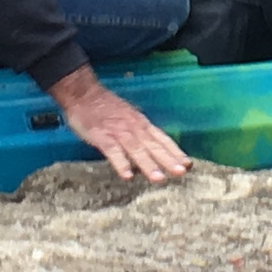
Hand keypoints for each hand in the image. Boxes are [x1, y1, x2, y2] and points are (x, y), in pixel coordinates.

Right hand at [48, 66, 190, 180]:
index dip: (175, 152)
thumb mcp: (128, 118)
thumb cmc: (105, 108)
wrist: (83, 93)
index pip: (162, 139)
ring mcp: (118, 132)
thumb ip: (139, 134)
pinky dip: (121, 163)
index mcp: (141, 124)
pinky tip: (128, 176)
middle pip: (154, 145)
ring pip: (136, 149)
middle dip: (168, 159)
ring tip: (159, 178)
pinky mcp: (102, 136)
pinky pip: (113, 151)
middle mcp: (134, 128)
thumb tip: (152, 151)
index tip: (188, 165)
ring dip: (148, 164)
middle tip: (181, 172)